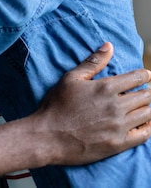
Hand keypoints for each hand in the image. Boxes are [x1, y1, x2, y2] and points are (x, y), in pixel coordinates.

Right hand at [34, 42, 150, 165]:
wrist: (49, 136)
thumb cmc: (57, 104)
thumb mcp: (71, 78)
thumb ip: (93, 62)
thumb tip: (109, 46)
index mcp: (106, 87)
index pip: (136, 78)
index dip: (144, 75)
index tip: (147, 75)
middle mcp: (116, 106)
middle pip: (145, 96)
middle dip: (148, 91)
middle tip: (147, 90)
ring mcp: (119, 126)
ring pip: (147, 114)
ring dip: (148, 108)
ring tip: (145, 105)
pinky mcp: (118, 144)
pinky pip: (143, 135)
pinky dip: (148, 127)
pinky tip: (146, 123)